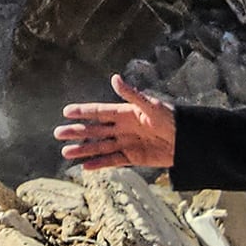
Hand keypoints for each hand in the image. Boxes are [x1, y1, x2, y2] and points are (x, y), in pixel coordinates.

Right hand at [54, 76, 174, 170]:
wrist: (188, 141)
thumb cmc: (172, 119)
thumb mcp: (151, 106)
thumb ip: (132, 95)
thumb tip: (114, 78)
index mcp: (125, 113)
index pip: (99, 112)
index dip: (83, 112)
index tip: (66, 112)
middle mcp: (122, 128)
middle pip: (94, 130)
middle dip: (76, 132)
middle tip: (58, 133)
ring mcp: (126, 143)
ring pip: (100, 147)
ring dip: (83, 150)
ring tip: (66, 153)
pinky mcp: (133, 158)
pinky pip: (112, 161)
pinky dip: (99, 164)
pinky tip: (85, 167)